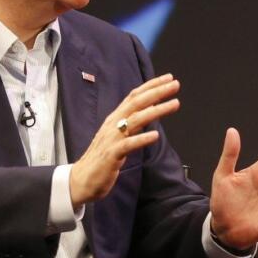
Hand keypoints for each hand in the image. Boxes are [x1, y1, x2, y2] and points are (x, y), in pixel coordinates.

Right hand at [69, 74, 180, 206]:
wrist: (82, 179)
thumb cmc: (102, 157)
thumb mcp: (119, 135)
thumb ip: (132, 122)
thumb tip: (150, 109)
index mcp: (115, 118)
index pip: (134, 96)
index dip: (151, 86)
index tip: (168, 78)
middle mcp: (113, 124)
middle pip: (136, 103)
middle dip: (157, 92)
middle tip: (175, 84)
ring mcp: (112, 139)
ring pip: (135, 120)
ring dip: (156, 111)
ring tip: (174, 104)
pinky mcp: (112, 155)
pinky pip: (128, 145)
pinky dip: (141, 139)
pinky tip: (155, 135)